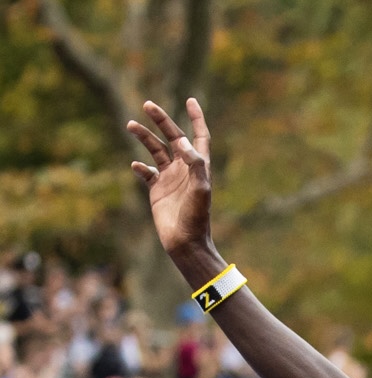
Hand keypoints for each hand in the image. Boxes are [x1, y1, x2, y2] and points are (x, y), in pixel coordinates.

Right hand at [127, 98, 217, 278]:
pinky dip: (140, 166)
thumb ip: (196, 164)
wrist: (186, 243)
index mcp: (198, 167)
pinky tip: (136, 165)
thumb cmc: (197, 218)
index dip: (196, 119)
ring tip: (130, 125)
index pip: (199, 137)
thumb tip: (183, 142)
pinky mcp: (157, 191)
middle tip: (148, 105)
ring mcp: (169, 179)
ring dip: (144, 137)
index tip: (191, 100)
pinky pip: (146, 172)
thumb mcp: (201, 190)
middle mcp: (183, 170)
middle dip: (161, 120)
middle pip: (172, 137)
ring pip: (155, 150)